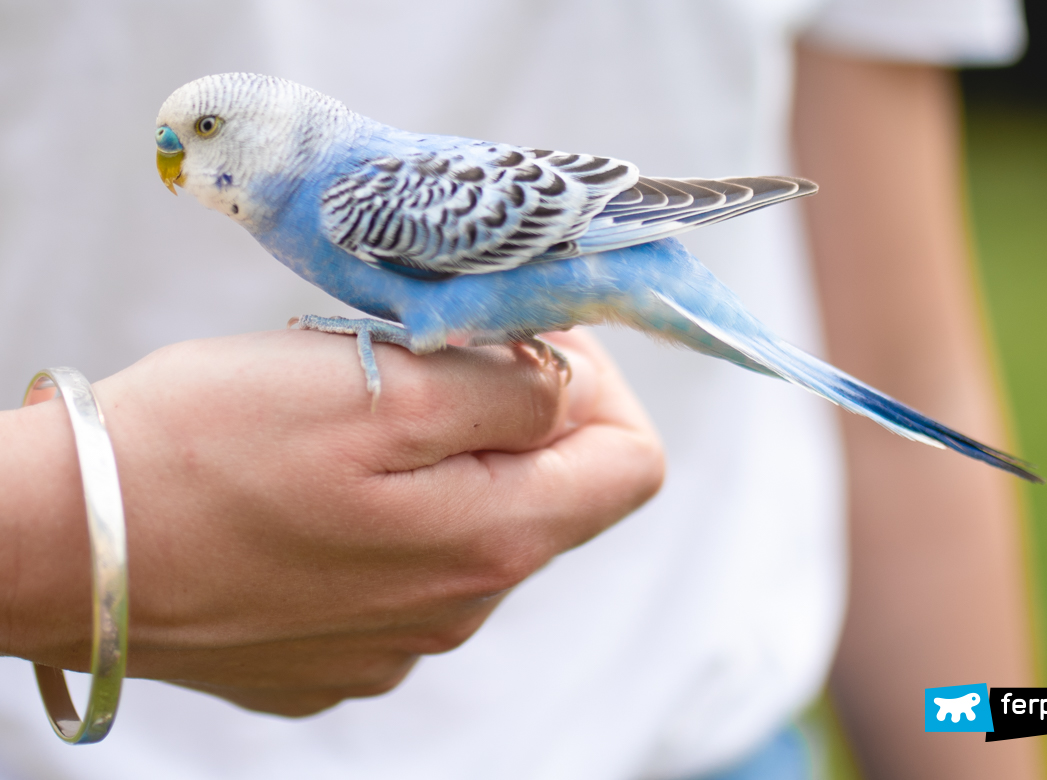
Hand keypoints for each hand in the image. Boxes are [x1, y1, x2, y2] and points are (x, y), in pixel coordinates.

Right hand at [0, 329, 662, 715]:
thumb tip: (574, 389)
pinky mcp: (336, 653)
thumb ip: (512, 387)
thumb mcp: (382, 383)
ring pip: (474, 529)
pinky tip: (312, 486)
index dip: (603, 384)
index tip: (529, 338)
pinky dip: (386, 514)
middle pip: (551, 496)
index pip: (631, 464)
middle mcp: (460, 610)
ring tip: (355, 418)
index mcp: (492, 541)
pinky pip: (404, 572)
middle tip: (429, 355)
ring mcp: (396, 643)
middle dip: (514, 413)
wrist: (59, 549)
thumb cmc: (208, 448)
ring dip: (444, 461)